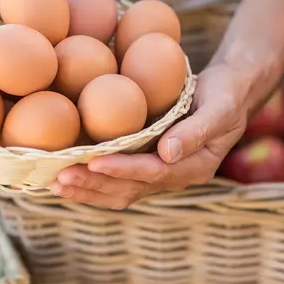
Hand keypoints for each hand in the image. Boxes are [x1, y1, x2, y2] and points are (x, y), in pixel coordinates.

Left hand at [50, 63, 250, 208]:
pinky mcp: (146, 167)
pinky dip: (92, 183)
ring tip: (55, 184)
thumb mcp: (219, 106)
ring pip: (119, 191)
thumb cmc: (225, 93)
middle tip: (61, 178)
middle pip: (129, 189)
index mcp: (194, 166)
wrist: (228, 91)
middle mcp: (174, 176)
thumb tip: (167, 153)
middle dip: (94, 185)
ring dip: (87, 190)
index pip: (152, 173)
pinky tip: (66, 178)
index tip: (93, 163)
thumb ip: (197, 130)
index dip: (122, 170)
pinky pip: (117, 182)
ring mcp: (159, 175)